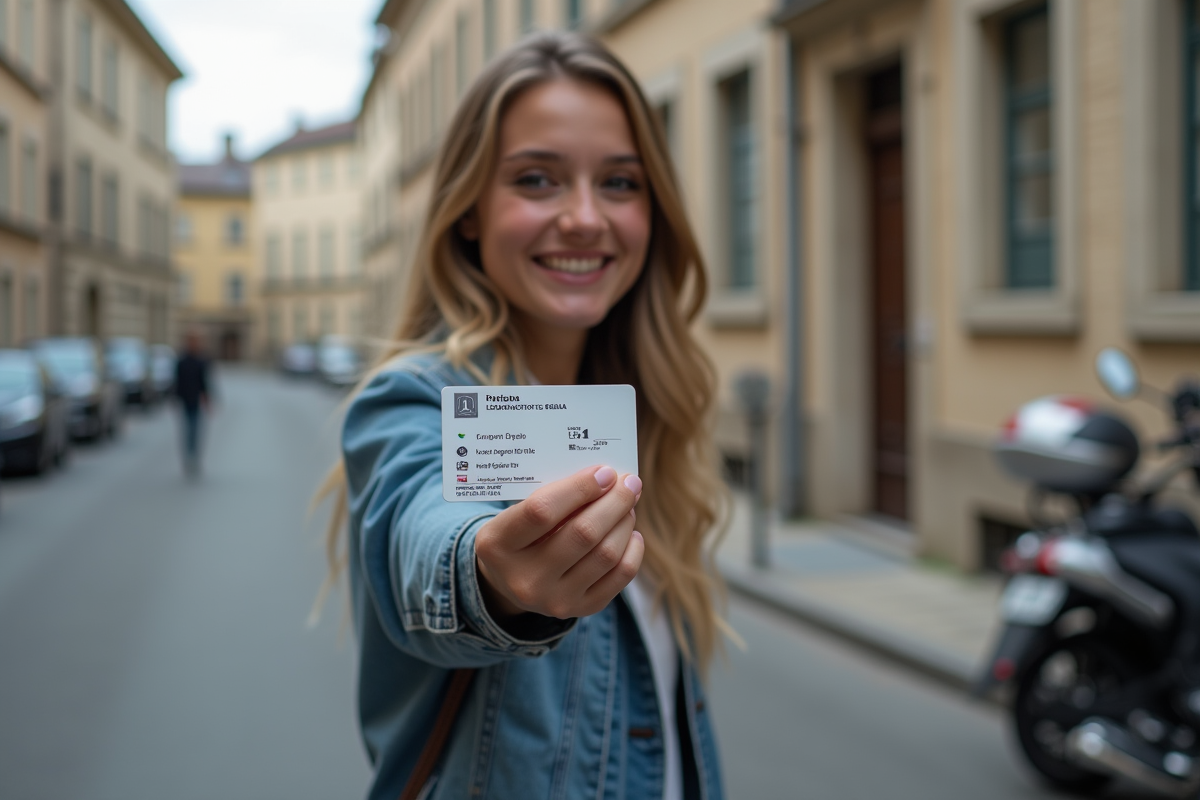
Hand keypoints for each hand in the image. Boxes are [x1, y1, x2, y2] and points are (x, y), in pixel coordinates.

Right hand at [475, 465, 643, 621]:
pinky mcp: (580, 609)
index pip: (542, 511)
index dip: (579, 488)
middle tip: (629, 482)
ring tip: (627, 505)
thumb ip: (553, 497)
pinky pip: (620, 576)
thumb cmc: (518, 534)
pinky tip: (630, 533)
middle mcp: (524, 579)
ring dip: (624, 522)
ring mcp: (553, 599)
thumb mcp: (516, 513)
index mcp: (498, 545)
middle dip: (614, 502)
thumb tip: (607, 479)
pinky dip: (632, 549)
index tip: (605, 472)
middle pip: (582, 533)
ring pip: (606, 554)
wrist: (509, 582)